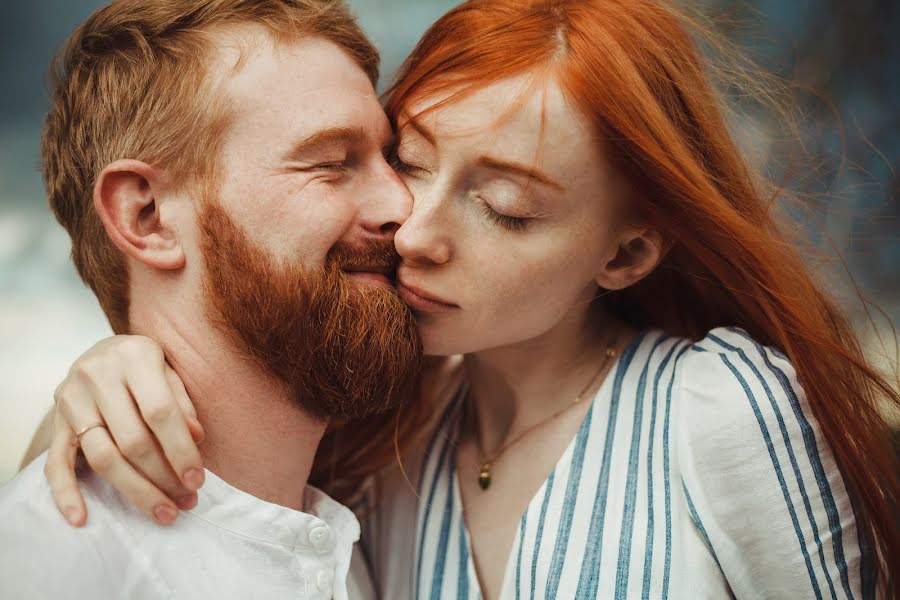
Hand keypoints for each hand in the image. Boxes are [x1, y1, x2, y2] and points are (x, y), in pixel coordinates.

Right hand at [45, 335, 205, 525]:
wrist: (103, 352)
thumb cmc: (147, 367)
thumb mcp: (170, 371)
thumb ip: (182, 403)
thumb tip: (196, 438)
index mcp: (133, 357)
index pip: (159, 411)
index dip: (180, 449)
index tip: (197, 480)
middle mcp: (97, 375)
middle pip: (131, 440)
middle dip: (162, 477)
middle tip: (187, 501)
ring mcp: (71, 399)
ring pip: (101, 457)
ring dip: (135, 490)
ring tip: (164, 511)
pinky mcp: (55, 422)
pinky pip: (56, 463)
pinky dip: (66, 494)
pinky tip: (81, 519)